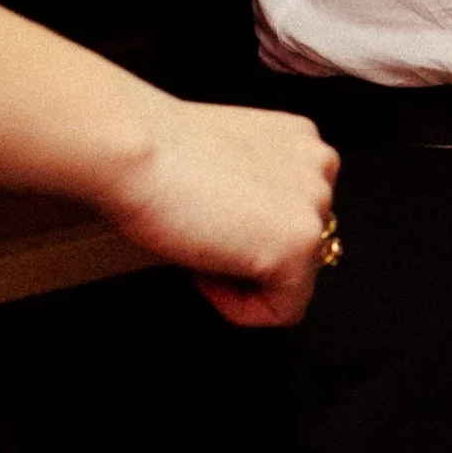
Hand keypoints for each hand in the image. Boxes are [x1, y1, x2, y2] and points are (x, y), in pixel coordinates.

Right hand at [103, 98, 340, 328]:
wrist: (132, 150)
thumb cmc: (154, 154)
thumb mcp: (226, 165)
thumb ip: (258, 190)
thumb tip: (252, 232)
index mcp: (300, 140)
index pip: (295, 213)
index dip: (245, 231)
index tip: (209, 219)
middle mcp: (320, 166)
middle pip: (298, 247)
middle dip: (248, 254)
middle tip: (200, 234)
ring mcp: (316, 207)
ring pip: (293, 280)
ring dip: (243, 277)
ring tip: (201, 243)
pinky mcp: (300, 247)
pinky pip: (284, 311)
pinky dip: (239, 308)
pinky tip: (205, 270)